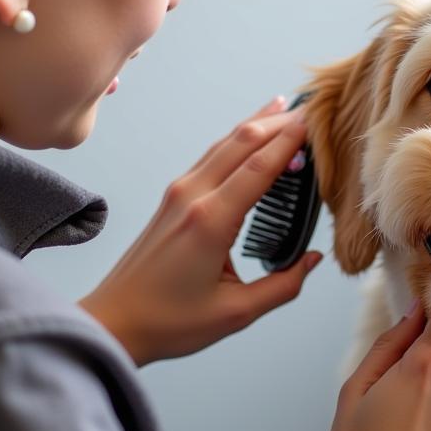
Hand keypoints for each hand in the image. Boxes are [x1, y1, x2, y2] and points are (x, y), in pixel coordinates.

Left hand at [80, 95, 322, 366]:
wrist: (114, 321)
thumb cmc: (169, 322)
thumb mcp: (237, 312)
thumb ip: (284, 285)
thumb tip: (314, 259)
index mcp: (210, 221)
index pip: (259, 167)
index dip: (289, 141)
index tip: (316, 122)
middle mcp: (192, 197)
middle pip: (241, 142)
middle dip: (277, 122)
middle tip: (310, 109)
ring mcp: (179, 193)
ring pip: (223, 144)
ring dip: (255, 124)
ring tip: (284, 109)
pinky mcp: (173, 198)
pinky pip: (210, 158)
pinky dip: (237, 141)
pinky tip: (250, 136)